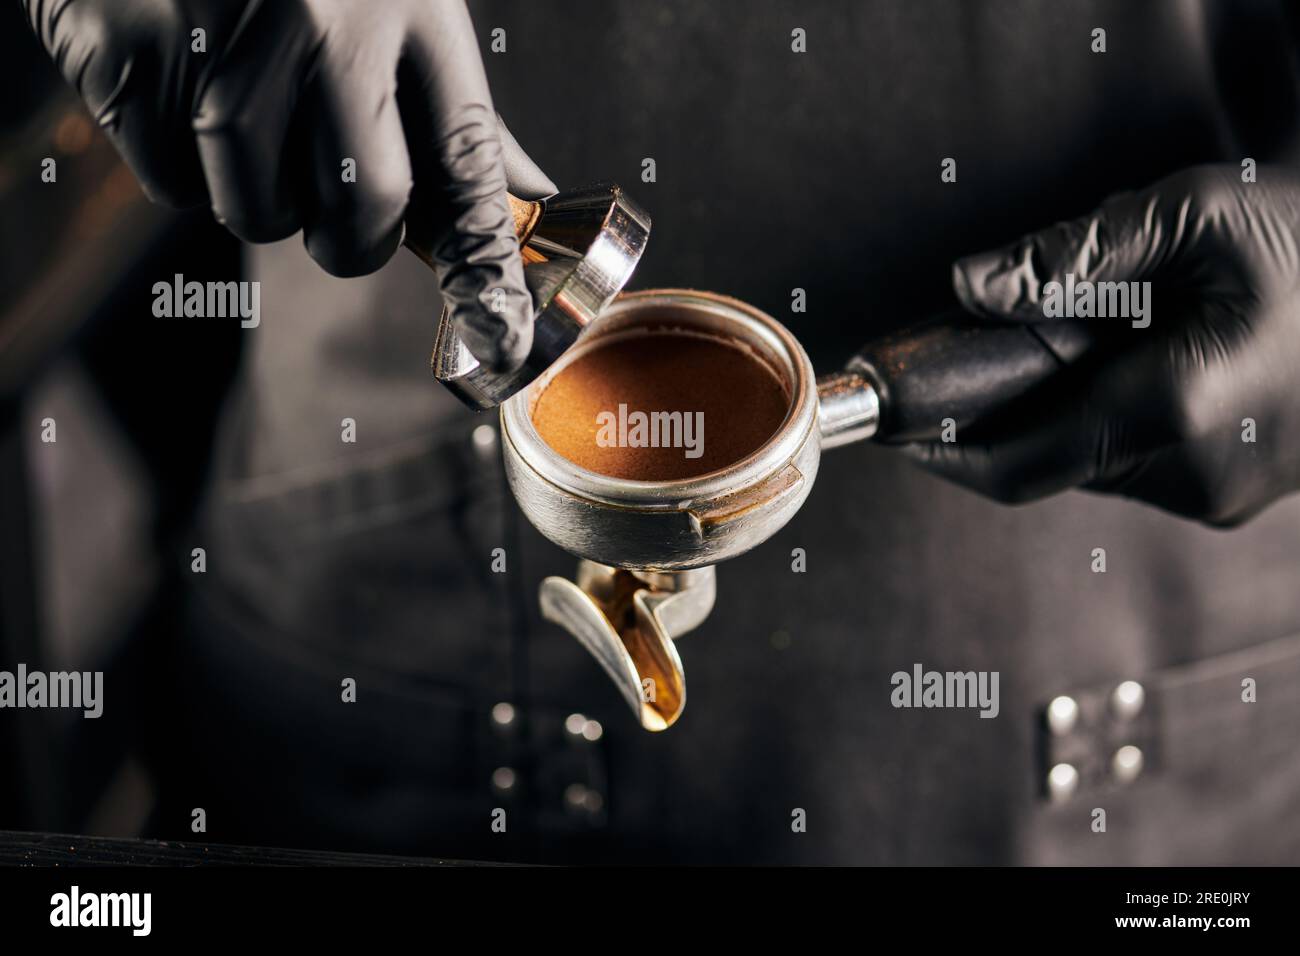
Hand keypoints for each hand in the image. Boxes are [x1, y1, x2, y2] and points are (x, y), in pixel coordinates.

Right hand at [23, 0, 554, 370]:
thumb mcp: (399, 12)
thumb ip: (457, 113)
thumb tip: (531, 195)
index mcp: (415, 4)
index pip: (466, 161)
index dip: (484, 260)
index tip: (500, 332)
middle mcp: (331, 13)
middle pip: (364, 205)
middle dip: (350, 241)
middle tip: (335, 214)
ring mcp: (229, 25)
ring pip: (258, 207)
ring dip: (258, 202)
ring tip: (251, 131)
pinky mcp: (136, 44)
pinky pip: (172, 182)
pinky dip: (181, 170)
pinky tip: (183, 99)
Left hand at [904, 164, 1299, 525]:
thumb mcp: (1195, 214)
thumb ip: (1072, 255)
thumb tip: (969, 289)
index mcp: (1176, 412)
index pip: (1014, 464)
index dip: (943, 451)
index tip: (895, 425)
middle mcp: (1196, 475)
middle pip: (1046, 461)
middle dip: (1002, 411)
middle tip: (978, 352)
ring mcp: (1221, 495)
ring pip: (1089, 464)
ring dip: (1059, 410)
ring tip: (1085, 337)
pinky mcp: (1236, 495)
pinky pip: (1134, 465)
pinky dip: (1107, 419)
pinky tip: (1134, 361)